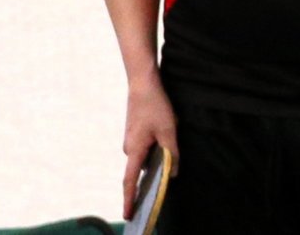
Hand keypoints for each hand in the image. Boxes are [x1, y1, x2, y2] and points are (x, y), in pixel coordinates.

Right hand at [120, 79, 178, 218]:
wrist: (142, 85)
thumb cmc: (155, 106)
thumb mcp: (169, 130)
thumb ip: (172, 153)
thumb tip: (172, 173)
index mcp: (135, 150)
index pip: (130, 180)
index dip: (129, 198)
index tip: (127, 214)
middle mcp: (129, 148)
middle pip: (140, 171)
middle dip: (149, 180)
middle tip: (159, 186)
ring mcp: (131, 141)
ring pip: (145, 158)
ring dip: (155, 161)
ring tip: (167, 150)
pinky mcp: (135, 134)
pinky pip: (145, 150)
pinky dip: (154, 152)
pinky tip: (164, 141)